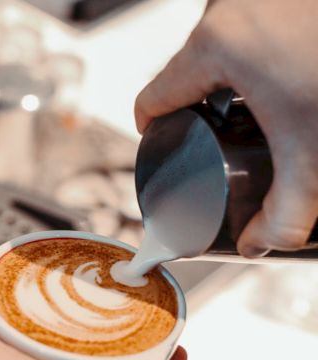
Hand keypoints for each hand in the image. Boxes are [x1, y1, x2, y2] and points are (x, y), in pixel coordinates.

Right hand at [135, 0, 317, 256]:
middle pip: (184, 72)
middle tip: (218, 137)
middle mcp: (229, 12)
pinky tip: (279, 73)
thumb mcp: (313, 157)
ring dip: (223, 79)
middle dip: (196, 108)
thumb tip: (258, 243)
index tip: (161, 143)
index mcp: (216, 47)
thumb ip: (284, 214)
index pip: (152, 97)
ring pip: (216, 48)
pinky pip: (244, 26)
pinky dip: (251, 52)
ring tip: (251, 108)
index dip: (150, 128)